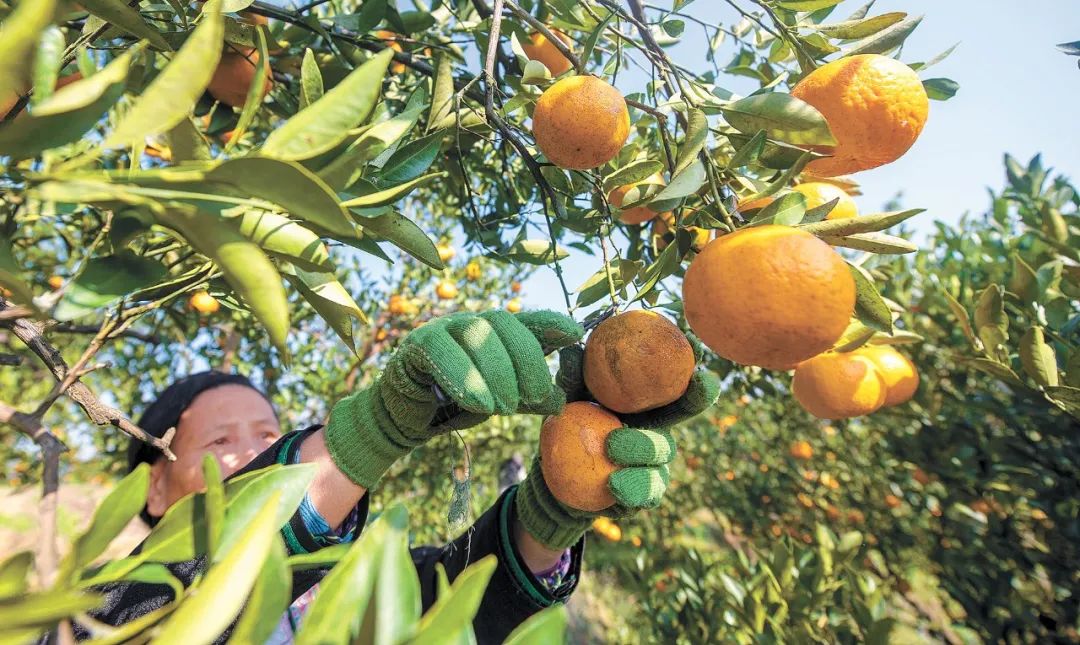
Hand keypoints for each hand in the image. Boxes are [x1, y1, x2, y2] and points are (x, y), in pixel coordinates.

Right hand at [323, 310, 582, 488]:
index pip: (527, 321)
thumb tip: (562, 401)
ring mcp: (442, 329)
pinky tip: (479, 405)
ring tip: (507, 408)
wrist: (408, 417)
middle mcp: (471, 323)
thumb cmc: (456, 402)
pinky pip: (440, 352)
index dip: (551, 322)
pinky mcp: (416, 345)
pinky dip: (463, 377)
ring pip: (475, 335)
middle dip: (526, 358)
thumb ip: (529, 397)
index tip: (575, 334)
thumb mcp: (501, 399)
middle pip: (504, 323)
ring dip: (497, 372)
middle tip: (537, 394)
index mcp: (495, 334)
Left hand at [516, 333, 719, 548]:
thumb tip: (570, 351)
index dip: (696, 380)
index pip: (678, 392)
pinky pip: (645, 495)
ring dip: (641, 453)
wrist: (553, 477)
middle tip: (657, 393)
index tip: (699, 362)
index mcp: (648, 409)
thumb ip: (572, 377)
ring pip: (661, 462)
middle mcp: (656, 436)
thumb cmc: (568, 427)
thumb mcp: (567, 399)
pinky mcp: (640, 498)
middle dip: (687, 407)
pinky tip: (614, 487)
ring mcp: (653, 468)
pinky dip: (632, 490)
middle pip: (678, 420)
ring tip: (612, 450)